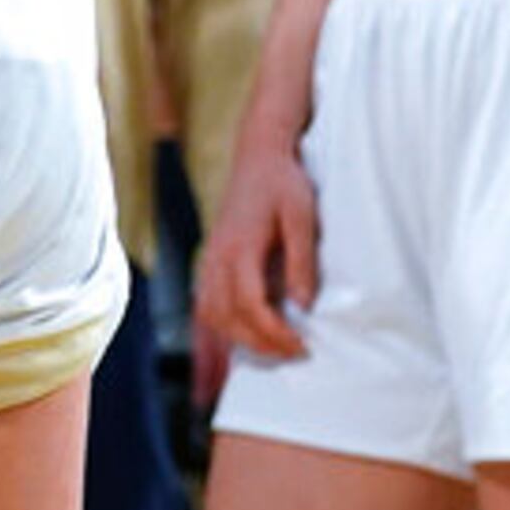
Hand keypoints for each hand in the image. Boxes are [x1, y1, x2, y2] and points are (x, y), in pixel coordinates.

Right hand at [191, 136, 319, 393]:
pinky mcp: (210, 260)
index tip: (302, 345)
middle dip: (260, 344)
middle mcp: (217, 257)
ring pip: (211, 315)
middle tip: (294, 353)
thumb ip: (302, 261)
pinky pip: (206, 304)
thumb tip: (303, 306)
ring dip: (239, 339)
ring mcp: (209, 259)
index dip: (275, 332)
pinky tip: (247, 333)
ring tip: (273, 347)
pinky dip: (223, 326)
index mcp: (240, 247)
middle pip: (228, 318)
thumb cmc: (283, 183)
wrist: (258, 156)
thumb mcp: (302, 216)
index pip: (250, 304)